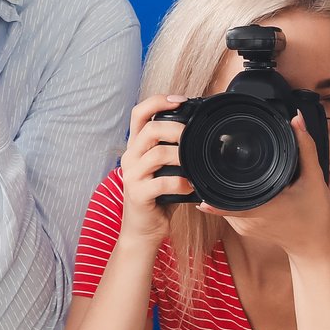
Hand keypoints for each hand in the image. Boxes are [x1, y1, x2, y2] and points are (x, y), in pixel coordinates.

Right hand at [116, 95, 189, 243]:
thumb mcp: (163, 168)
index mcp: (135, 147)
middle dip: (174, 128)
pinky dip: (180, 182)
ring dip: (180, 155)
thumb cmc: (158, 197)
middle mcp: (130, 157)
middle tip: (192, 134)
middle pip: (148, 129)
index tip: (180, 100)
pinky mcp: (138, 195)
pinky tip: (189, 185)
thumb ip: (173, 149)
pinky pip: (161, 183)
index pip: (139, 113)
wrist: (143, 230)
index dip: (158, 101)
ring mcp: (132, 176)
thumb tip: (200, 132)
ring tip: (193, 162)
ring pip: (156, 154)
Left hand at [200, 112, 329, 264]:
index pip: (227, 202)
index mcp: (263, 209)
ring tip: (220, 167)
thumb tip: (297, 120)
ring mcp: (243, 227)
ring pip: (223, 202)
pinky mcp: (243, 229)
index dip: (210, 193)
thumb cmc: (316, 214)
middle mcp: (249, 220)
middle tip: (209, 156)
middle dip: (215, 178)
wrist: (314, 245)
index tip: (198, 181)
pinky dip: (228, 196)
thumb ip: (305, 148)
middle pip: (221, 196)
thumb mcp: (314, 178)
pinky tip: (233, 184)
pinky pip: (228, 209)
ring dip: (220, 187)